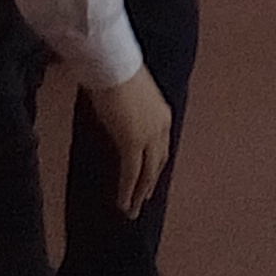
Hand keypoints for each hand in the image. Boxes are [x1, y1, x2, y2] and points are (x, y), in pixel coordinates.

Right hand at [88, 65, 173, 218]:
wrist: (113, 64)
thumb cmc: (115, 71)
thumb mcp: (129, 95)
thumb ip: (130, 112)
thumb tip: (120, 121)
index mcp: (162, 114)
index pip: (162, 147)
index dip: (155, 166)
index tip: (149, 180)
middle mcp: (161, 127)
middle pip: (158, 163)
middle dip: (150, 184)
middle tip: (143, 201)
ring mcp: (149, 136)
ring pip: (148, 173)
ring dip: (140, 193)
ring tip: (132, 210)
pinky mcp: (133, 142)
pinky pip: (132, 173)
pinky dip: (127, 191)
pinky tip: (122, 204)